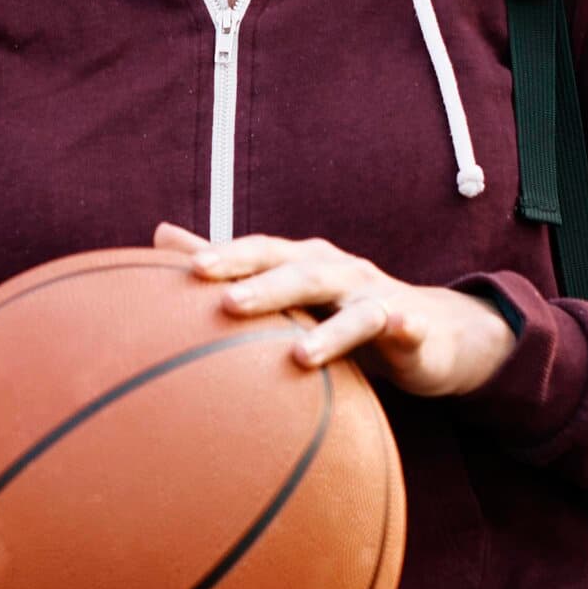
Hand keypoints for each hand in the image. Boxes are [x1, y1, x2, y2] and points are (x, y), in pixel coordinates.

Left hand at [154, 222, 514, 397]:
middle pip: (299, 273)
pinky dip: (403, 327)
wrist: (429, 330)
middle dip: (265, 286)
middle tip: (226, 304)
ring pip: (353, 310)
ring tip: (299, 355)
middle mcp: (338, 271)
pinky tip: (397, 329)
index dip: (230, 257)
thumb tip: (158, 233)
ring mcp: (376, 297)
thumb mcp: (284, 287)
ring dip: (329, 330)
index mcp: (301, 261)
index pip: (260, 252)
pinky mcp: (412, 328)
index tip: (191, 270)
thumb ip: (226, 265)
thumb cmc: (338, 309)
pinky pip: (406, 327)